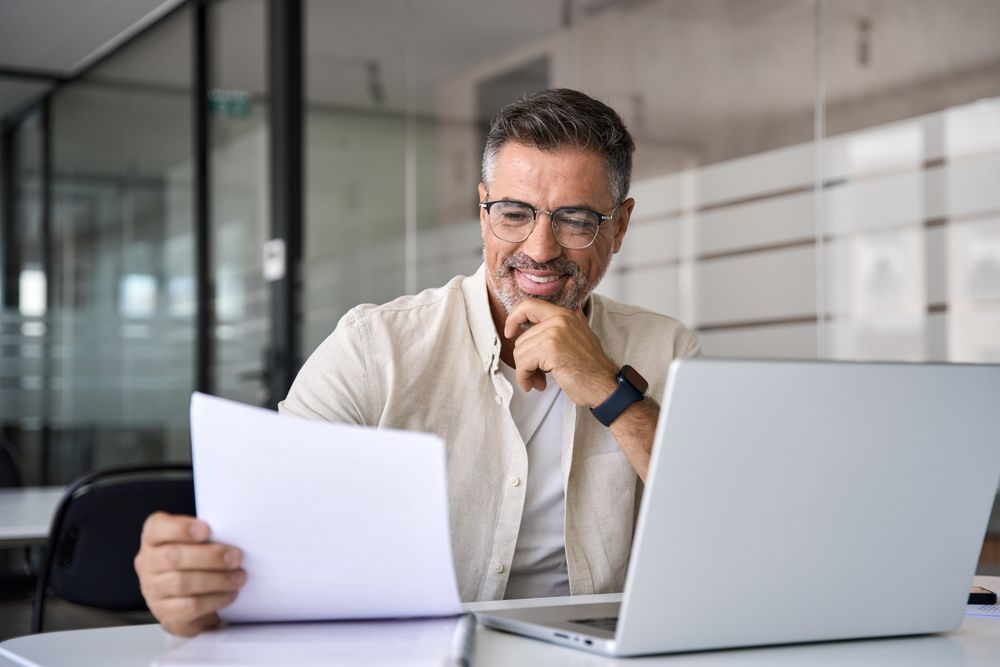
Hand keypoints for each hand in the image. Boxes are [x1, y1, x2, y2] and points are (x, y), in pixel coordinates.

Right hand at [134, 512, 244, 636]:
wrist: (190, 599)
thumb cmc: (196, 561)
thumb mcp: (196, 542)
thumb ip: (207, 535)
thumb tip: (233, 533)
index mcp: (153, 539)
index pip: (156, 528)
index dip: (180, 528)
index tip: (207, 530)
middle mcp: (148, 563)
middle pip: (173, 557)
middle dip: (210, 556)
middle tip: (236, 557)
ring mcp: (153, 590)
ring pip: (182, 583)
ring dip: (217, 579)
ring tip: (239, 577)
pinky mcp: (166, 613)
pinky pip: (190, 606)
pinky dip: (215, 599)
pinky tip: (230, 593)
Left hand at [503, 298, 618, 406]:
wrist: (606, 385)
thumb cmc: (590, 368)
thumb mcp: (578, 337)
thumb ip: (560, 328)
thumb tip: (536, 325)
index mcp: (565, 314)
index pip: (528, 305)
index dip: (514, 318)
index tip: (510, 333)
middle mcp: (560, 319)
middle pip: (521, 338)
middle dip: (525, 360)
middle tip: (536, 374)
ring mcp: (555, 332)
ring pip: (520, 352)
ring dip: (526, 372)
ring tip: (539, 381)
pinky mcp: (550, 349)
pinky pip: (523, 363)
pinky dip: (525, 378)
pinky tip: (537, 385)